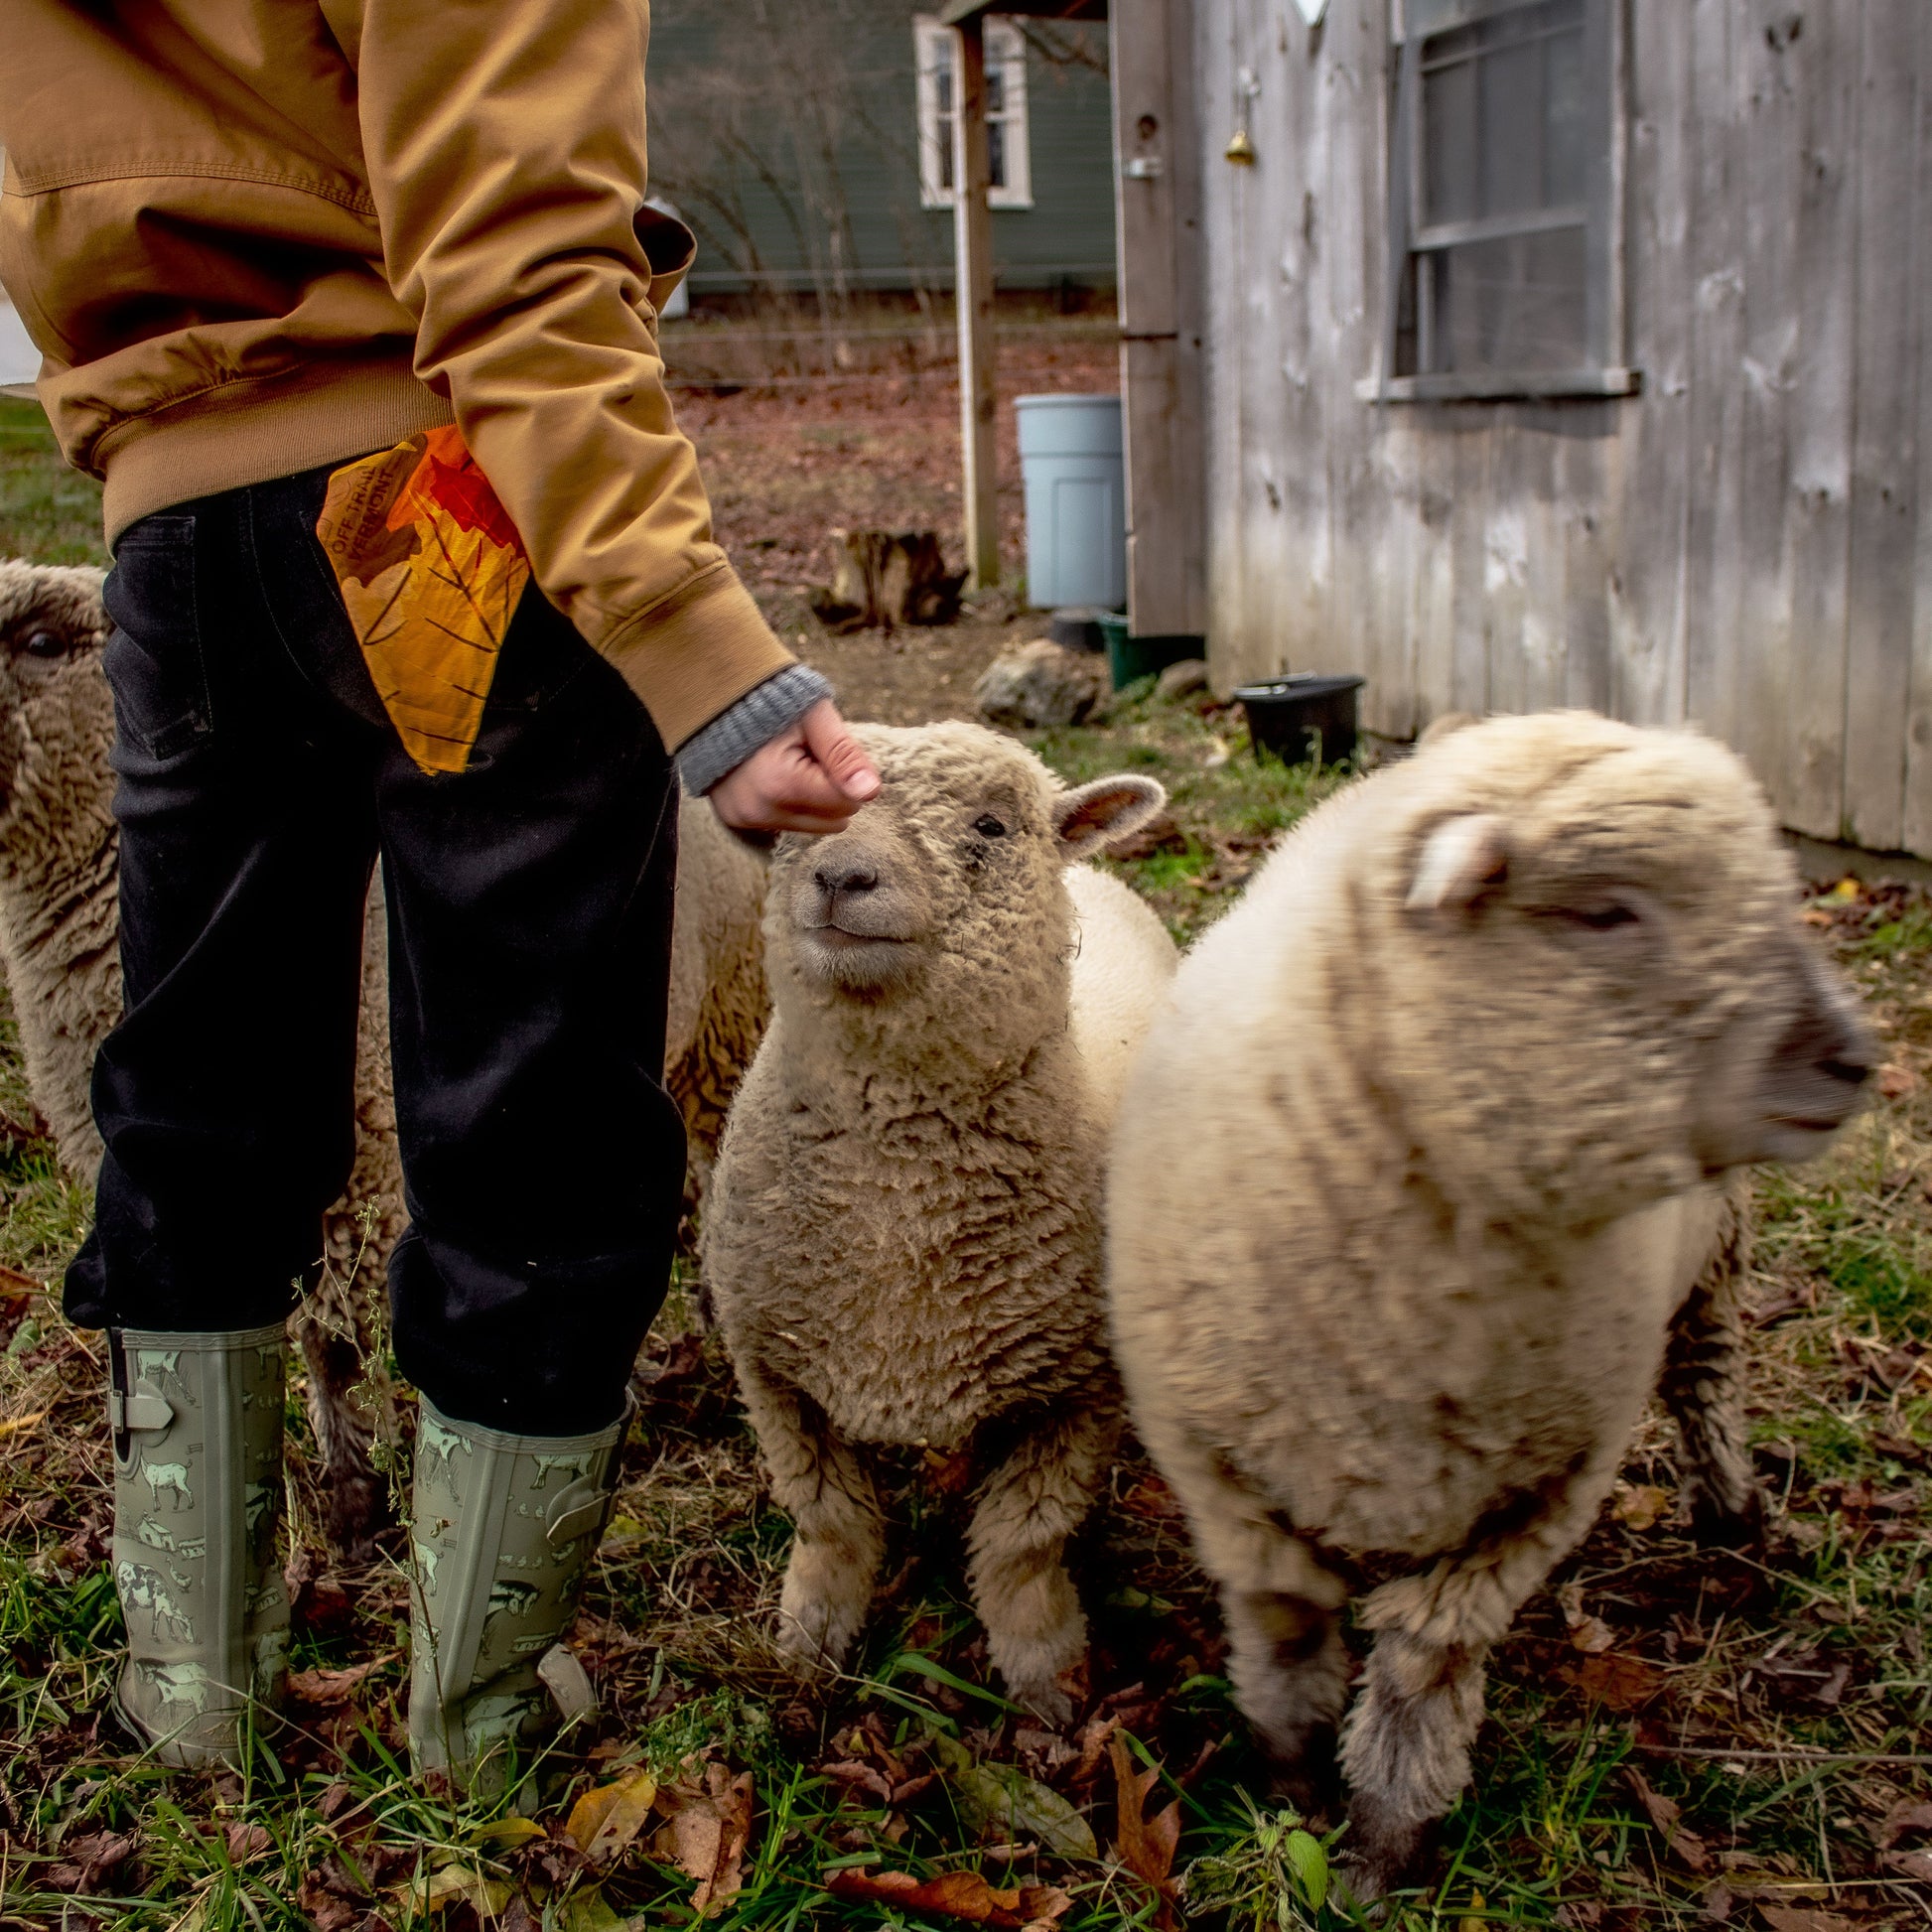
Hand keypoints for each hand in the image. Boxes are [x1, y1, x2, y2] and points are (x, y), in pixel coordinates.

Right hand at [707, 698, 880, 834]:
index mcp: (782, 783)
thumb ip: (844, 755)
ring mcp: (746, 819)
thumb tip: (871, 792)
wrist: (715, 701)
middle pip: (836, 820)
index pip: (849, 802)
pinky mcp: (738, 822)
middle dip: (832, 788)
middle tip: (807, 755)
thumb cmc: (772, 702)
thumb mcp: (815, 718)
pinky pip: (789, 824)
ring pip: (816, 826)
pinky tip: (773, 775)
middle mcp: (762, 810)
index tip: (822, 749)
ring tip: (789, 762)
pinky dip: (790, 803)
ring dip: (813, 798)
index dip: (845, 772)